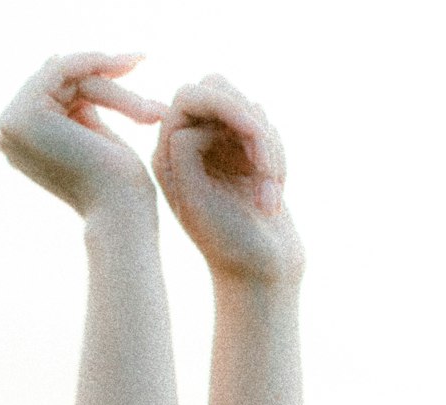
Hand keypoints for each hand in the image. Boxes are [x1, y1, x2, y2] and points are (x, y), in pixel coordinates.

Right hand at [0, 52, 165, 220]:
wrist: (120, 212)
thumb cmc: (119, 186)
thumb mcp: (92, 133)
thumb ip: (73, 105)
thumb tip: (51, 58)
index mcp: (19, 142)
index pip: (56, 92)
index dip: (94, 76)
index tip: (135, 60)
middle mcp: (7, 132)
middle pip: (60, 81)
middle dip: (106, 77)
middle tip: (142, 59)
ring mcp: (11, 123)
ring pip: (67, 75)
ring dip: (112, 85)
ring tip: (147, 103)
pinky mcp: (26, 113)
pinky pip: (64, 68)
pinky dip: (97, 64)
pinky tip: (128, 66)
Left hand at [151, 76, 305, 286]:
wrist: (262, 275)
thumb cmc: (228, 244)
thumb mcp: (197, 201)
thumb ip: (184, 152)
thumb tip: (195, 123)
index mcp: (167, 156)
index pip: (188, 96)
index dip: (225, 106)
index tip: (253, 138)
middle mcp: (190, 147)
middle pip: (217, 88)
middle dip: (250, 121)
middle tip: (265, 166)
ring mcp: (221, 149)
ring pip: (249, 108)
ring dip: (269, 146)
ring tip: (270, 195)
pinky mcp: (248, 157)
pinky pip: (268, 129)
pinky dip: (278, 159)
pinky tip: (273, 198)